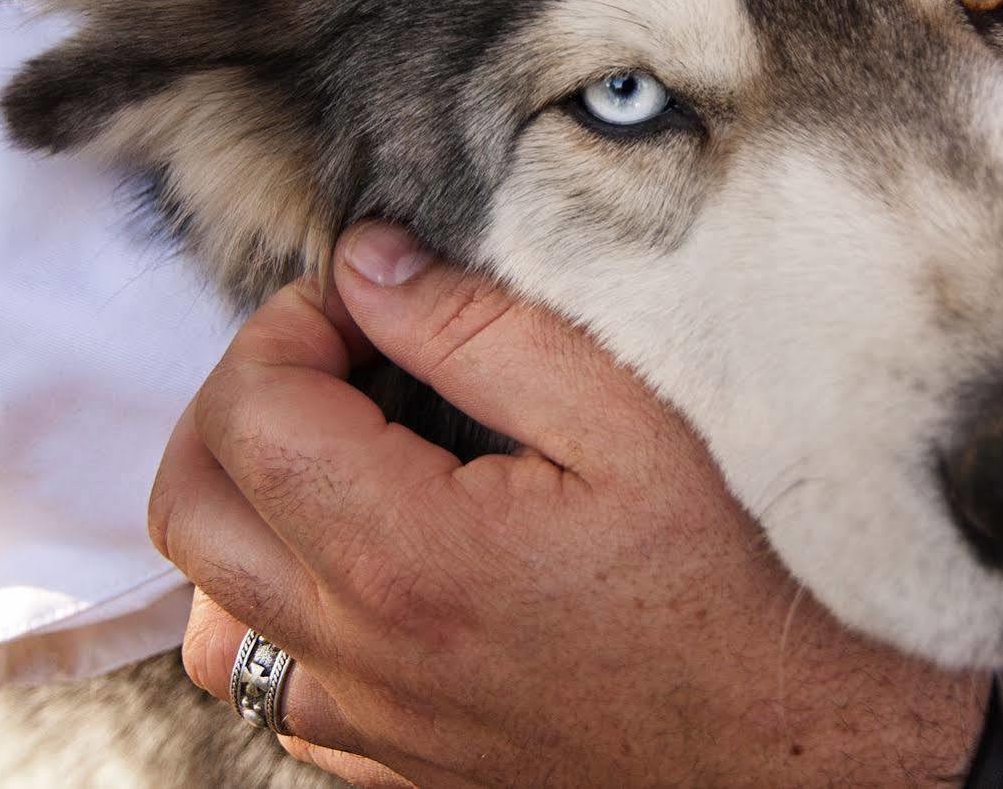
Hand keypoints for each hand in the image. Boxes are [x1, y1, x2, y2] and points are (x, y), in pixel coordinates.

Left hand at [149, 223, 983, 787]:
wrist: (813, 749)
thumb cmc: (744, 578)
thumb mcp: (630, 418)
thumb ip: (477, 330)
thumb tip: (368, 265)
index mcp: (407, 549)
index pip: (250, 409)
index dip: (287, 323)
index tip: (361, 299)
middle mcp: (364, 650)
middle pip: (189, 507)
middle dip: (234, 402)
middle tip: (328, 358)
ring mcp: (376, 725)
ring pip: (216, 619)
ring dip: (245, 517)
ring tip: (338, 459)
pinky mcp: (403, 769)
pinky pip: (283, 694)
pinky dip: (287, 616)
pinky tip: (375, 564)